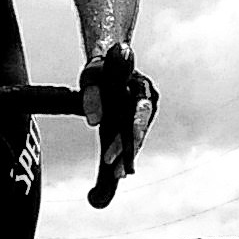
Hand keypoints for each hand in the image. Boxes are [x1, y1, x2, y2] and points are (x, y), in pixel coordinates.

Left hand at [81, 44, 156, 205]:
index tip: (130, 138)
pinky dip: (123, 153)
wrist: (106, 64)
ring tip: (117, 175)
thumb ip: (92, 95)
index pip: (142, 108)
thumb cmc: (99, 68)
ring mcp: (142, 113)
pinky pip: (129, 140)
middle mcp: (147, 102)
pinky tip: (116, 171)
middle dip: (128, 150)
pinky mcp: (134, 122)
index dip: (136, 125)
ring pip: (135, 138)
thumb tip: (93, 121)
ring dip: (126, 157)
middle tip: (118, 170)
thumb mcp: (91, 76)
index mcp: (142, 86)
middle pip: (139, 129)